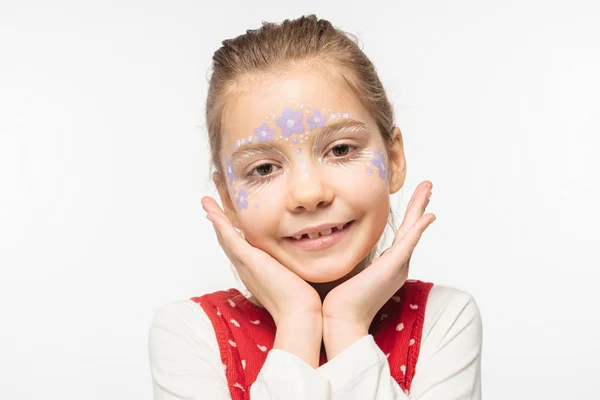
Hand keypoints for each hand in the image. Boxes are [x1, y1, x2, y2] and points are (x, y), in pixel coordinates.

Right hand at [201, 196, 321, 325]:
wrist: (298, 312)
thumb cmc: (299, 299)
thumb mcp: (290, 277)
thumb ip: (287, 268)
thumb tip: (297, 261)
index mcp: (253, 270)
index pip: (237, 246)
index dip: (228, 231)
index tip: (224, 216)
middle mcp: (245, 267)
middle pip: (226, 240)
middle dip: (217, 221)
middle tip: (208, 204)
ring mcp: (245, 264)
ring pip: (225, 237)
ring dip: (215, 218)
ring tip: (206, 202)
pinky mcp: (250, 261)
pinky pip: (231, 239)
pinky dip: (221, 225)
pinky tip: (213, 212)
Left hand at [321, 181, 434, 354]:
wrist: (340, 319)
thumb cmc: (339, 299)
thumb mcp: (347, 270)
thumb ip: (349, 256)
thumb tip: (334, 241)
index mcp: (388, 265)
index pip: (402, 234)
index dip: (410, 215)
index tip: (414, 197)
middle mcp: (397, 265)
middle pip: (412, 228)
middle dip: (420, 205)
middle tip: (428, 185)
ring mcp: (397, 266)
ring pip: (413, 231)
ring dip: (421, 208)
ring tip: (429, 188)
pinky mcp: (392, 268)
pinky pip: (409, 244)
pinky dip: (419, 229)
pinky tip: (428, 215)